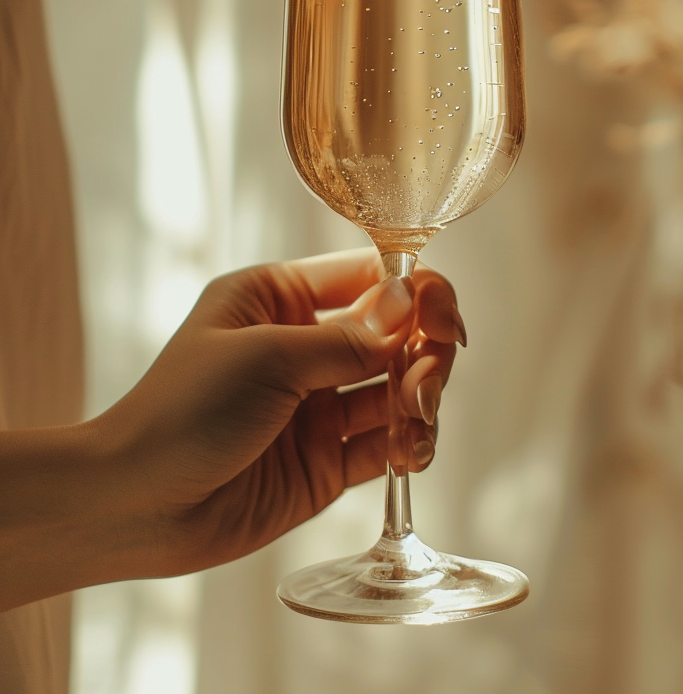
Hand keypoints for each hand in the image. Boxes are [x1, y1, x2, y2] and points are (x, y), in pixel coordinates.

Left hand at [0, 249, 465, 606]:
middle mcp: (307, 347)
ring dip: (423, 399)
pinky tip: (410, 453)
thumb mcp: (267, 357)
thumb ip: (349, 338)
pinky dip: (411, 444)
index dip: (417, 293)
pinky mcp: (329, 461)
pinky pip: (388, 443)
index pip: (370, 279)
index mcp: (282, 299)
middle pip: (398, 334)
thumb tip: (414, 303)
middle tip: (426, 378)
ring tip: (415, 418)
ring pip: (401, 388)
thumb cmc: (183, 410)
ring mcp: (320, 405)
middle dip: (425, 351)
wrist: (137, 506)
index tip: (442, 318)